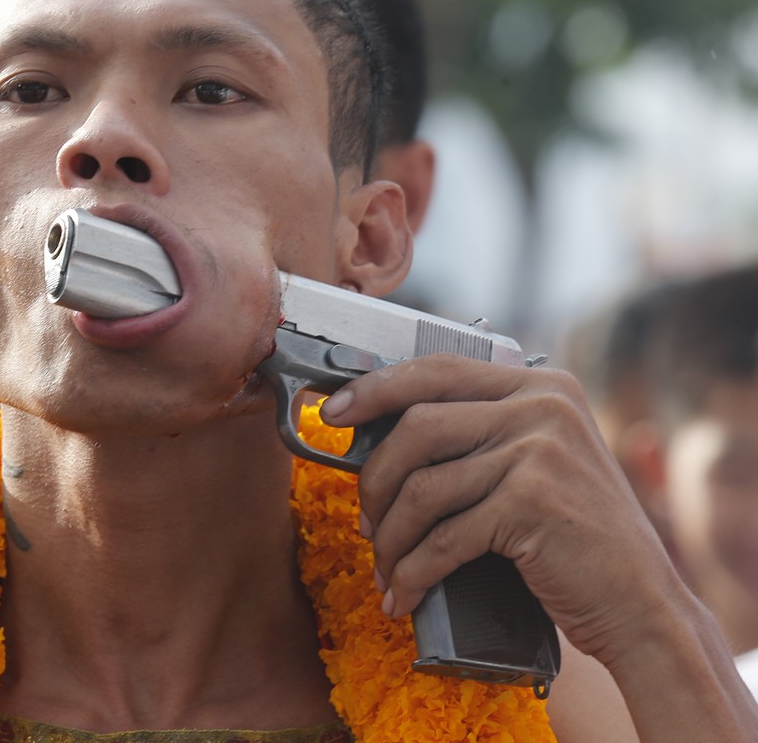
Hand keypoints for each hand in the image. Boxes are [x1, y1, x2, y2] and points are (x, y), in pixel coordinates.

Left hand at [317, 353, 679, 666]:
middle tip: (365, 519)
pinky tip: (404, 595)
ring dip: (391, 537)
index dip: (374, 389)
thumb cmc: (575, 538)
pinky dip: (414, 573)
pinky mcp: (534, 503)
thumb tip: (379, 435)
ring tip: (385, 567)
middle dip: (375, 478)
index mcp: (540, 385)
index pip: (436, 370)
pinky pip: (444, 538)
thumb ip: (479, 435)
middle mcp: (543, 406)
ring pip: (422, 487)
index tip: (333, 413)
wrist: (643, 605)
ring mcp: (540, 452)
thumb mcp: (538, 462)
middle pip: (417, 425)